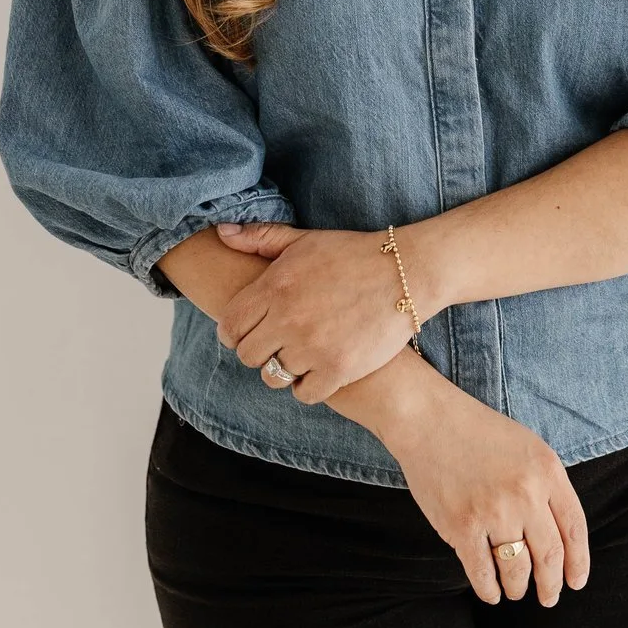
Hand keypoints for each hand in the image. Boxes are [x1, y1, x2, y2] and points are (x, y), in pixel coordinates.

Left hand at [213, 220, 424, 403]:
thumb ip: (261, 237)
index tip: (246, 333)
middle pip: (248, 355)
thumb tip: (222, 234)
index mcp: (276, 286)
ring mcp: (313, 346)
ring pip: (273, 377)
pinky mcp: (338, 369)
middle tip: (276, 344)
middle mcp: (289, 318)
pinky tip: (318, 370)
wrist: (406, 272)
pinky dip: (308, 386)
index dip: (233, 333)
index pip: (230, 326)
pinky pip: (304, 393)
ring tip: (299, 356)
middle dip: (258, 350)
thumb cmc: (353, 254)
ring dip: (282, 369)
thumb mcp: (305, 240)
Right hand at [380, 371, 591, 607]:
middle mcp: (525, 494)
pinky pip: (482, 572)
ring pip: (517, 569)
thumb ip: (547, 485)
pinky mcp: (462, 527)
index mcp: (547, 471)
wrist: (429, 420)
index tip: (576, 580)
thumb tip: (559, 534)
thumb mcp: (529, 447)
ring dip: (518, 587)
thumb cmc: (479, 432)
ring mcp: (494, 513)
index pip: (574, 528)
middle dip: (552, 585)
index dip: (578, 561)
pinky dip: (489, 589)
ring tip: (516, 591)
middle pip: (550, 555)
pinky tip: (491, 592)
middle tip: (549, 597)